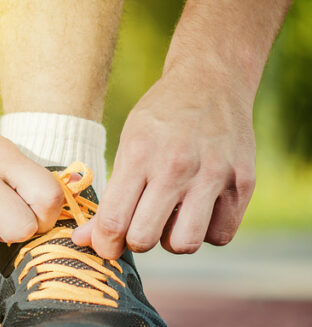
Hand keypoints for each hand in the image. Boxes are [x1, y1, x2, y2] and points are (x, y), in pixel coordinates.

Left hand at [72, 65, 255, 257]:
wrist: (212, 81)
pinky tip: (199, 210)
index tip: (106, 244)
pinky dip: (207, 232)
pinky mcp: (243, 182)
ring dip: (172, 240)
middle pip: (145, 239)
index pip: (113, 222)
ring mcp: (214, 175)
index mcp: (139, 155)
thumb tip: (82, 241)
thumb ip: (108, 199)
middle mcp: (176, 166)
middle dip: (136, 241)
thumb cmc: (160, 121)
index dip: (104, 245)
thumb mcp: (127, 148)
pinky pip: (220, 236)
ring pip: (185, 244)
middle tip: (139, 225)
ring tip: (172, 218)